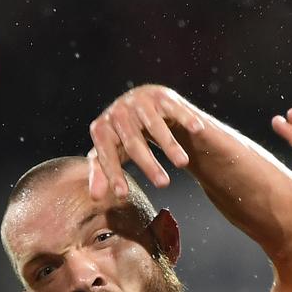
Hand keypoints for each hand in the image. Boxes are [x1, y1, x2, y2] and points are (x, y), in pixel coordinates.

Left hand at [88, 85, 205, 199]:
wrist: (148, 109)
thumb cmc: (129, 138)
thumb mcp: (114, 154)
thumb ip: (102, 173)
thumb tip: (94, 197)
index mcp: (102, 127)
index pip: (104, 153)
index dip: (112, 173)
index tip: (123, 195)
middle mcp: (118, 110)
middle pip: (132, 141)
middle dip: (148, 164)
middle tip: (163, 185)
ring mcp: (140, 100)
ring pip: (154, 125)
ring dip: (169, 145)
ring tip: (182, 163)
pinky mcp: (161, 95)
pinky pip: (174, 108)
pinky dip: (186, 118)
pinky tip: (196, 129)